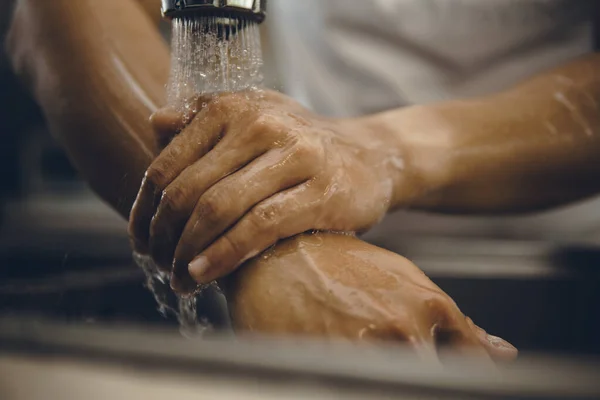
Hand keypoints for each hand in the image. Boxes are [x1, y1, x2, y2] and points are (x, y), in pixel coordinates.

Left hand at [129, 90, 410, 290]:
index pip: (166, 165)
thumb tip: (153, 123)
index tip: (141, 240)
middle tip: (157, 265)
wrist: (370, 156)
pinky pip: (259, 227)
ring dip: (189, 252)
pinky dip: (224, 255)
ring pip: (220, 208)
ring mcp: (296, 156)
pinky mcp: (322, 191)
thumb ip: (202, 121)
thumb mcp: (253, 120)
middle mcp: (262, 124)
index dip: (145, 210)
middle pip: (188, 190)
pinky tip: (205, 274)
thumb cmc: (300, 145)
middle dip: (163, 238)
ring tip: (179, 278)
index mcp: (234, 108)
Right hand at [225, 233, 517, 362]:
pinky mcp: (329, 368)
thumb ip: (456, 322)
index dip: (465, 373)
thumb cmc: (339, 262)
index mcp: (428, 307)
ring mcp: (365, 352)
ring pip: (398, 380)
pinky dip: (357, 378)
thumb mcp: (403, 279)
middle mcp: (402, 331)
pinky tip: (342, 354)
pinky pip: (359, 384)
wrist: (278, 253)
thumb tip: (501, 353)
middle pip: (433, 378)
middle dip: (422, 372)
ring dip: (386, 373)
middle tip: (393, 351)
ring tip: (358, 343)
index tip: (453, 374)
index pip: (470, 363)